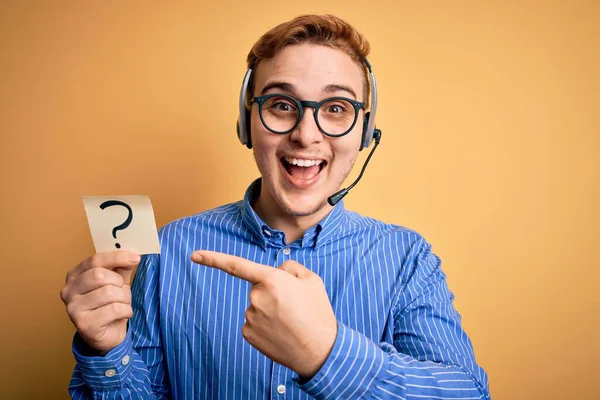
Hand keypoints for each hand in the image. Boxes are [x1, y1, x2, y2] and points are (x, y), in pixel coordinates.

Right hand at [60, 251, 139, 353]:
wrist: (108, 334)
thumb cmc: (110, 304)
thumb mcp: (117, 282)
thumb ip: (122, 267)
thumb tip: (133, 254)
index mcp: (74, 276)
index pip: (94, 260)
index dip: (116, 257)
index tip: (135, 257)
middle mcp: (68, 291)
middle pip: (99, 275)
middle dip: (119, 283)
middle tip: (123, 291)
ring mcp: (73, 309)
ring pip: (108, 293)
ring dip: (124, 298)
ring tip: (123, 304)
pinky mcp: (83, 325)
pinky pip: (114, 310)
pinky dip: (125, 311)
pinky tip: (123, 314)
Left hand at [191, 250, 336, 378]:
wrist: (319, 350)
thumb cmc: (317, 312)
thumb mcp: (311, 279)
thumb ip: (289, 267)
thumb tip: (276, 272)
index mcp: (271, 279)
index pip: (237, 265)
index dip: (213, 259)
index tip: (194, 256)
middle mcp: (256, 297)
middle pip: (258, 288)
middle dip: (272, 292)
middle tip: (293, 306)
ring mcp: (250, 317)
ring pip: (256, 306)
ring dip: (269, 310)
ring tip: (290, 320)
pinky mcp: (248, 334)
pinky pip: (253, 322)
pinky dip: (265, 325)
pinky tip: (280, 331)